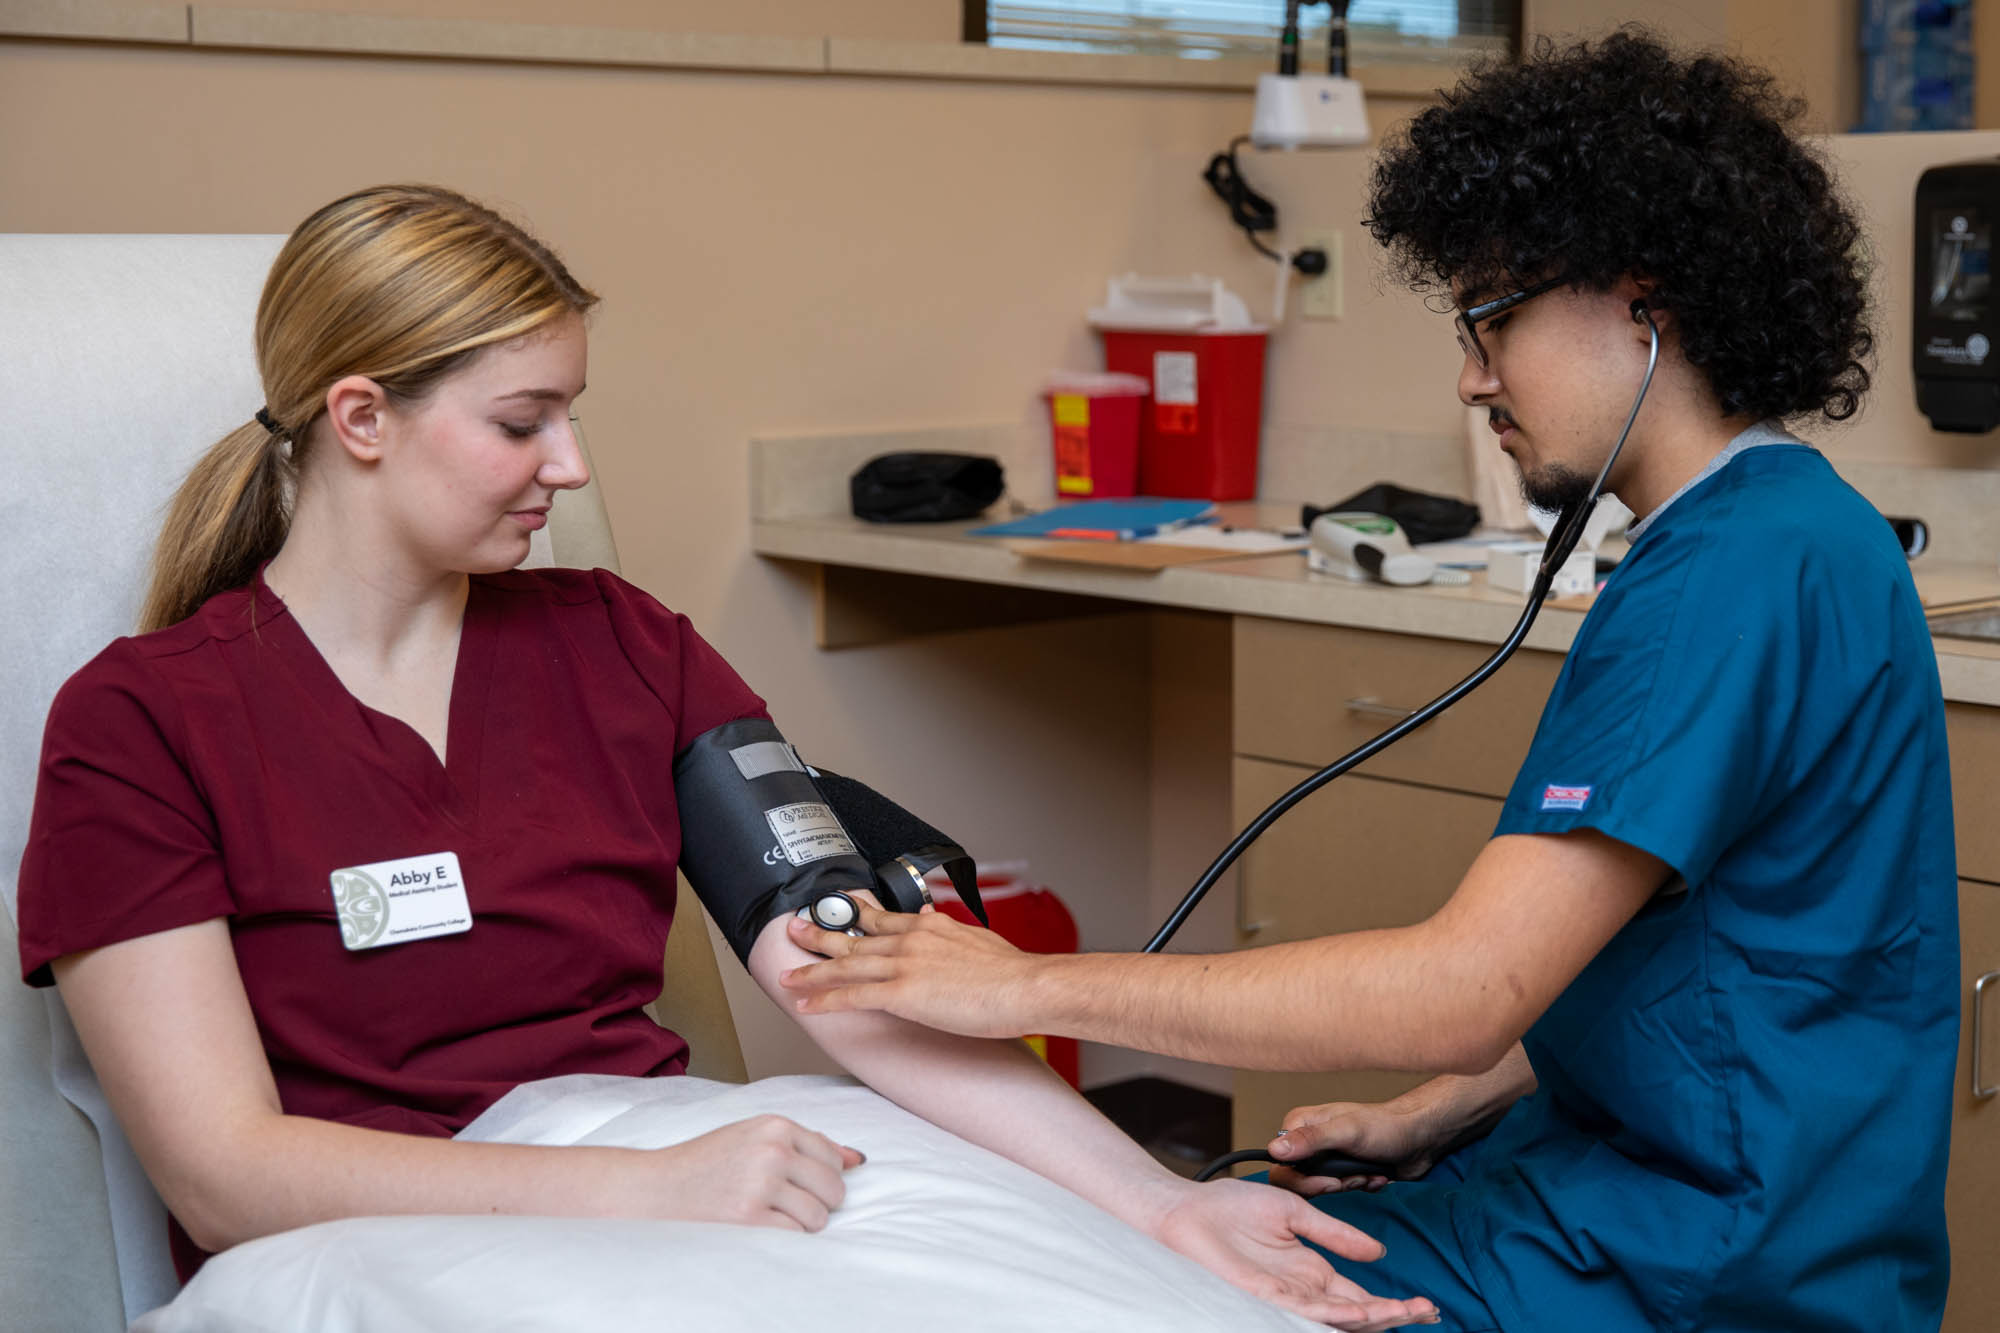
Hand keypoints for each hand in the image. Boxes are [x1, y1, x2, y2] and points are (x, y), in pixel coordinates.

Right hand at [640, 1114, 863, 1231]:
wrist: (658, 1187)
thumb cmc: (708, 1163)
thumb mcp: (755, 1137)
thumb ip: (806, 1145)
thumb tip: (858, 1159)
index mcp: (776, 1126)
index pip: (834, 1157)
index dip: (823, 1177)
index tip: (798, 1183)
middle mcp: (773, 1151)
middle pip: (834, 1188)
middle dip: (819, 1202)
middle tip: (788, 1204)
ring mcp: (761, 1184)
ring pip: (819, 1216)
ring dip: (803, 1224)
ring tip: (774, 1216)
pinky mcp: (750, 1218)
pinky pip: (796, 1236)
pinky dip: (786, 1238)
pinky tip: (762, 1228)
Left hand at [779, 900, 1044, 1038]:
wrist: (1024, 987)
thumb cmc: (1010, 971)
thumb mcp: (976, 938)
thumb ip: (947, 929)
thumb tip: (928, 916)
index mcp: (929, 926)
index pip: (881, 919)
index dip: (853, 918)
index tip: (834, 915)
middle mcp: (911, 939)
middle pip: (855, 938)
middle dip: (820, 935)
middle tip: (794, 930)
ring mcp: (904, 965)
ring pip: (846, 966)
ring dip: (813, 971)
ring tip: (789, 974)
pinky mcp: (903, 994)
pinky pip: (853, 996)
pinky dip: (826, 1000)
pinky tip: (808, 1004)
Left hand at [1152, 1178, 1438, 1327]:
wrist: (1185, 1210)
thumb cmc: (1228, 1208)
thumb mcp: (1294, 1211)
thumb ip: (1335, 1231)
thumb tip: (1378, 1254)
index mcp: (1311, 1270)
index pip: (1359, 1294)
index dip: (1392, 1302)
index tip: (1424, 1304)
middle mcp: (1301, 1291)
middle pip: (1356, 1313)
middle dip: (1394, 1316)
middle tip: (1429, 1312)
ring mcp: (1284, 1299)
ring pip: (1338, 1318)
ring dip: (1373, 1318)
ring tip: (1406, 1314)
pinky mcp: (1263, 1299)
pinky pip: (1305, 1312)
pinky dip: (1336, 1314)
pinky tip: (1360, 1311)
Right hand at [1267, 1098, 1445, 1197]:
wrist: (1420, 1137)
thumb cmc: (1385, 1126)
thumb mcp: (1346, 1131)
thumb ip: (1311, 1140)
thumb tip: (1274, 1150)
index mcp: (1299, 1126)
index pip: (1280, 1165)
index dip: (1303, 1180)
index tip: (1331, 1181)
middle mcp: (1308, 1142)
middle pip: (1299, 1181)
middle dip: (1333, 1184)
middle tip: (1354, 1176)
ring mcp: (1325, 1157)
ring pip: (1321, 1189)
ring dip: (1349, 1185)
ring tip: (1367, 1173)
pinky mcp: (1342, 1171)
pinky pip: (1340, 1191)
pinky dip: (1360, 1187)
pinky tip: (1374, 1176)